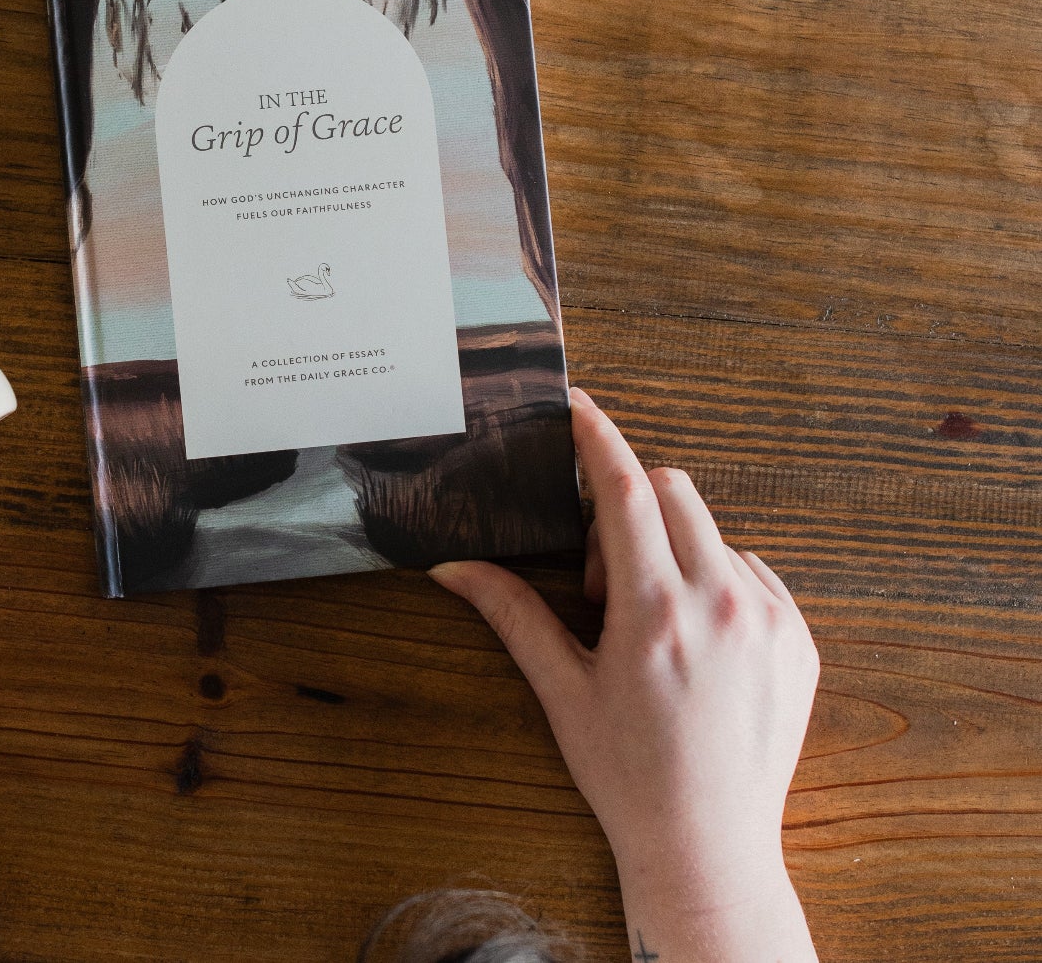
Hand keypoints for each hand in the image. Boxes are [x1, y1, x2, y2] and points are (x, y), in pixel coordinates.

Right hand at [431, 388, 819, 962]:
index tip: (577, 404)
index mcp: (655, 614)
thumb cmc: (627, 774)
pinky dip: (714, 579)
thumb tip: (452, 566)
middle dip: (628, 507)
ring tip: (651, 621)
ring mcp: (770, 621)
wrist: (710, 848)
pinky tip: (694, 640)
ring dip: (672, 547)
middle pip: (672, 491)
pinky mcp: (799, 640)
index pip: (625, 491)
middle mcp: (722, 605)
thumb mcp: (562, 692)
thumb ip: (511, 614)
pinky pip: (753, 569)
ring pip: (713, 531)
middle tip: (602, 580)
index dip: (597, 436)